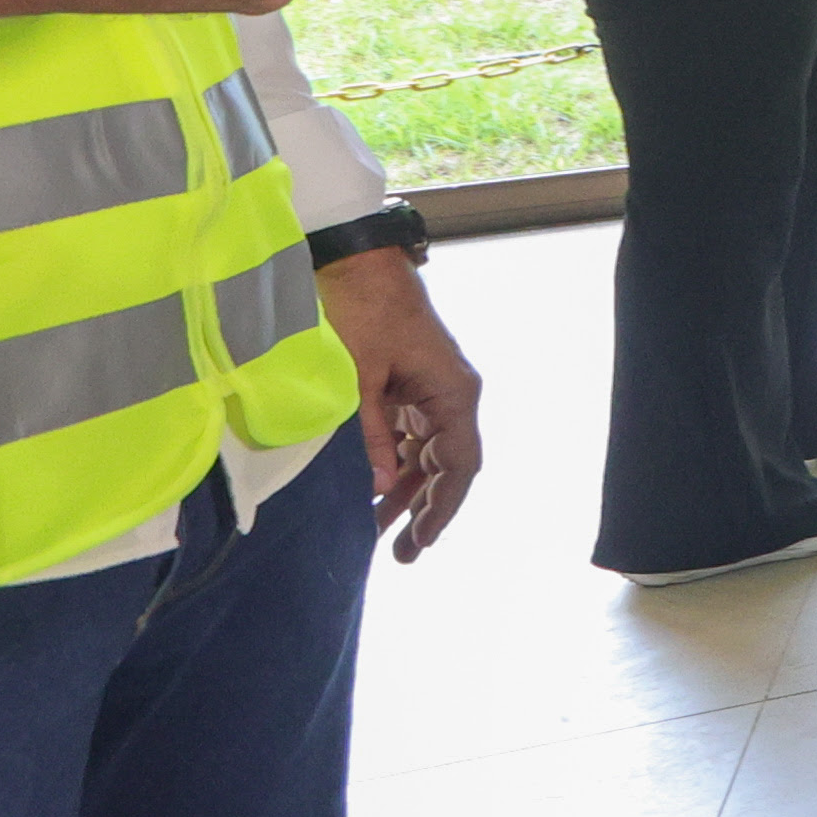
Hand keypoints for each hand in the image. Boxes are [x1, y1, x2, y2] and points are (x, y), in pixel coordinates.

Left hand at [321, 248, 482, 558]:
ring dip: (405, 490)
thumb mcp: (361, 378)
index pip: (459, 465)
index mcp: (453, 394)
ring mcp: (430, 390)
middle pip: (445, 466)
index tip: (421, 541)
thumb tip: (376, 486)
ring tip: (379, 530)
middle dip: (424, 510)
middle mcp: (451, 396)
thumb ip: (369, 435)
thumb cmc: (363, 311)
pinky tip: (370, 488)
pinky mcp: (409, 384)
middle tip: (401, 554)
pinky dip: (391, 463)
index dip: (442, 508)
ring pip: (425, 454)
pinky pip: (407, 436)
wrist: (357, 262)